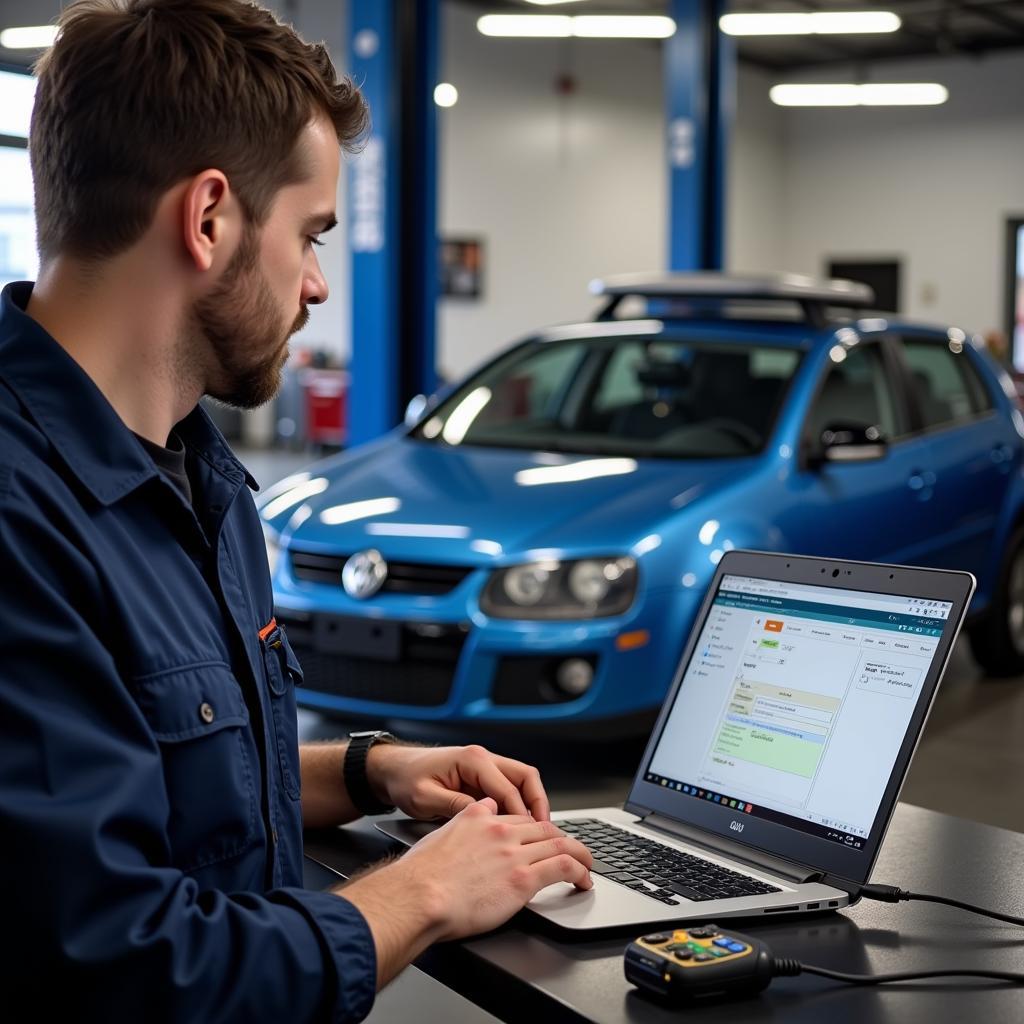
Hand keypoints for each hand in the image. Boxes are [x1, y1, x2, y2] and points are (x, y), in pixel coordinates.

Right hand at [341, 798, 592, 968]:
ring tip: (586, 863)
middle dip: (562, 838)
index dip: (535, 828)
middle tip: (570, 850)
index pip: (519, 817)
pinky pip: (563, 868)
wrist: (418, 896)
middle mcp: (501, 830)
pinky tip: (583, 880)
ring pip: (560, 844)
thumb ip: (463, 822)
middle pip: (543, 828)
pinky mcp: (523, 879)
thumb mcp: (441, 833)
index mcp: (481, 817)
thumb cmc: (419, 876)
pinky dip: (579, 871)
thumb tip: (476, 814)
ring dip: (578, 854)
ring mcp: (513, 854)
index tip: (542, 838)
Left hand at [368, 742, 549, 820]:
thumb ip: (456, 806)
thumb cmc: (405, 779)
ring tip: (536, 831)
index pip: (508, 787)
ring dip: (530, 804)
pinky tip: (516, 827)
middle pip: (525, 777)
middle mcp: (482, 758)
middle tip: (545, 830)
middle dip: (538, 803)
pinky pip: (508, 789)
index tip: (529, 835)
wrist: (392, 769)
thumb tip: (485, 819)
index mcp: (472, 759)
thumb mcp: (426, 797)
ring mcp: (484, 766)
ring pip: (521, 782)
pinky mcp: (480, 778)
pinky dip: (517, 806)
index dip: (521, 813)